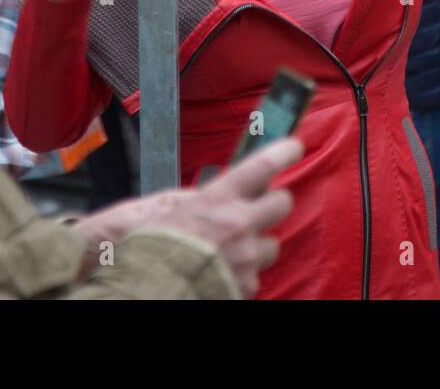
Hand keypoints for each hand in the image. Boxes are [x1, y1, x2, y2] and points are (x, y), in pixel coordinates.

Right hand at [73, 138, 301, 298]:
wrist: (146, 291)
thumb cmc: (150, 248)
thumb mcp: (169, 209)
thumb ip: (197, 198)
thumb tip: (216, 192)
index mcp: (218, 200)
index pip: (263, 165)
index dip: (283, 151)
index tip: (293, 146)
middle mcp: (239, 225)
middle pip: (282, 202)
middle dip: (273, 203)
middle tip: (257, 207)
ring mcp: (247, 258)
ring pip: (271, 244)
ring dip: (256, 245)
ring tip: (230, 251)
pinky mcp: (247, 286)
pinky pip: (255, 276)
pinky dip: (242, 274)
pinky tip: (220, 273)